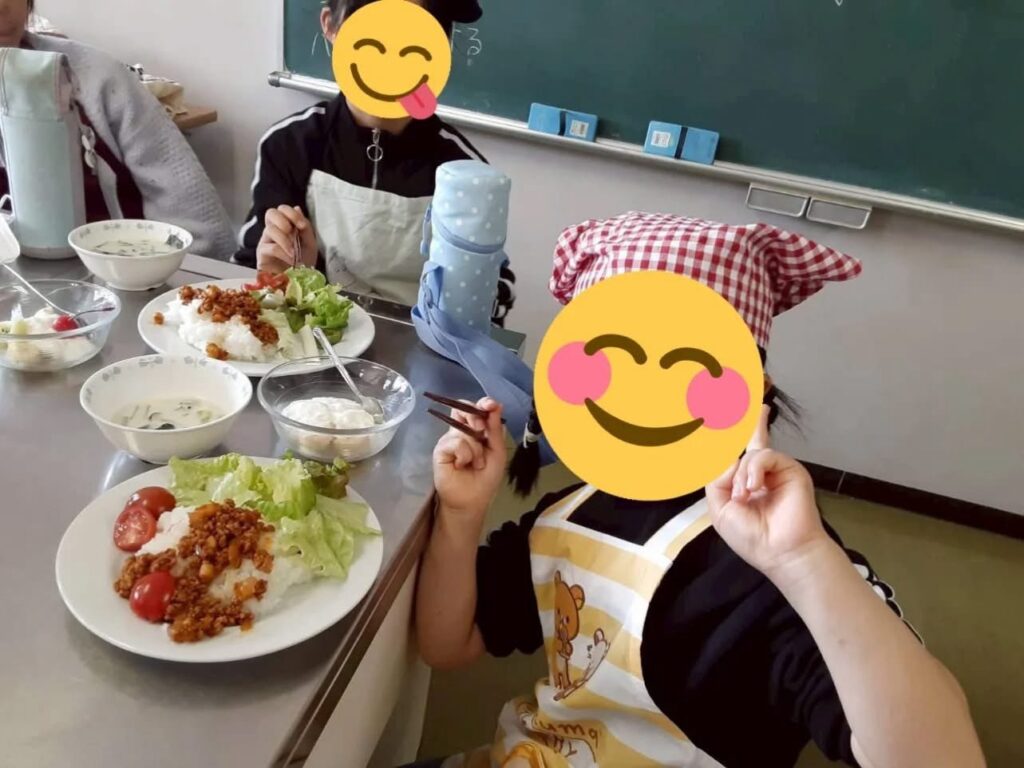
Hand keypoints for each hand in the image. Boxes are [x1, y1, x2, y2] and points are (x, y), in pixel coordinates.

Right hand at [256, 205, 317, 273]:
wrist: (300, 283)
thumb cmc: (303, 263)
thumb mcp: (309, 243)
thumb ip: (305, 227)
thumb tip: (297, 208)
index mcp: (285, 226)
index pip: (281, 209)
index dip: (291, 213)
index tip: (302, 225)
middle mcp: (273, 231)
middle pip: (270, 213)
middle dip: (284, 220)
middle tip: (293, 233)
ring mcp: (266, 242)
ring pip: (270, 229)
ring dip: (285, 240)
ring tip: (294, 252)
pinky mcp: (262, 255)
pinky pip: (271, 247)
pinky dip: (283, 253)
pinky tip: (291, 260)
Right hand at [432, 398, 506, 519]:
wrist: (472, 500)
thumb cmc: (486, 478)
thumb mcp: (497, 451)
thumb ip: (495, 429)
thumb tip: (495, 404)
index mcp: (477, 430)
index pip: (476, 409)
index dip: (483, 403)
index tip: (490, 405)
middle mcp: (462, 431)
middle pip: (463, 409)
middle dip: (476, 418)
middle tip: (482, 434)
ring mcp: (450, 439)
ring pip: (463, 429)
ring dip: (475, 449)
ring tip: (475, 464)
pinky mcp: (441, 449)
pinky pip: (455, 442)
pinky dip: (464, 454)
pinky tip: (462, 465)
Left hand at [705, 405, 828, 581]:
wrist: (781, 551)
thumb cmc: (752, 537)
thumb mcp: (720, 509)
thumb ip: (717, 480)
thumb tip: (730, 459)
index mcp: (742, 485)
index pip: (733, 457)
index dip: (725, 440)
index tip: (717, 419)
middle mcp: (760, 475)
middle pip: (753, 438)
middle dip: (749, 421)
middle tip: (751, 401)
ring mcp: (776, 471)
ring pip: (751, 453)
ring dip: (742, 475)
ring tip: (744, 496)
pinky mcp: (790, 469)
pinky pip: (765, 455)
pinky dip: (754, 470)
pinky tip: (754, 488)